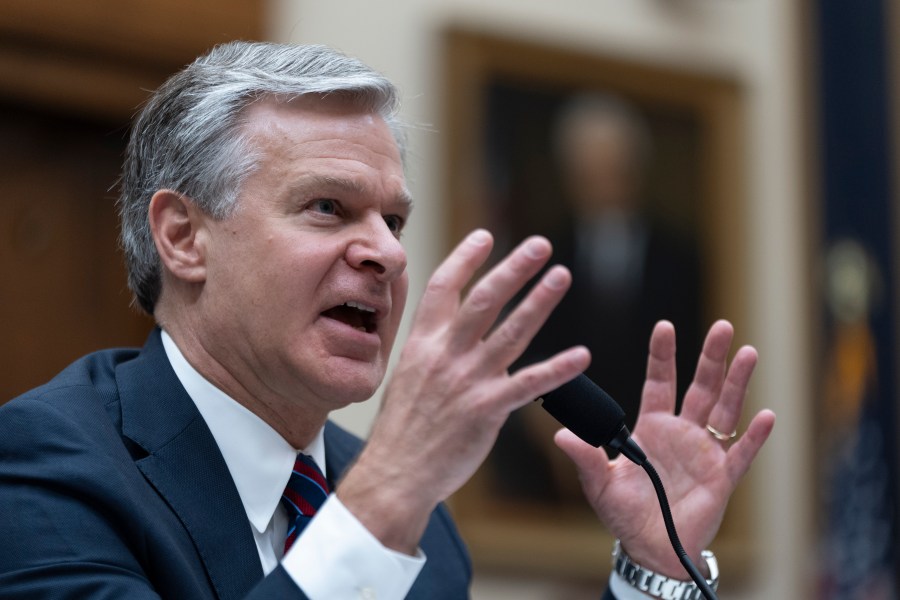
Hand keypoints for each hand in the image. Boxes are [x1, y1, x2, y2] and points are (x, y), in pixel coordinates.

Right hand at [337, 230, 589, 552]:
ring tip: (561, 276)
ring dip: (539, 301)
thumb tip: (451, 327)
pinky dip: (557, 369)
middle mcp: (444, 354)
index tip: (486, 235)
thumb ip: (432, 349)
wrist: (396, 474)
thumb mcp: (406, 376)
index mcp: (422, 343)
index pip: (442, 287)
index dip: (465, 258)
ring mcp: (467, 380)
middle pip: (483, 299)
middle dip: (513, 268)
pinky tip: (581, 355)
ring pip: (510, 331)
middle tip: (540, 245)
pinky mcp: (487, 409)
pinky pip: (529, 384)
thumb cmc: (402, 429)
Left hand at [555, 320, 774, 576]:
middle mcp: (682, 433)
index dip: (662, 356)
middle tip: (722, 326)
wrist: (651, 549)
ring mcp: (704, 452)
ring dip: (737, 383)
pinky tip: (765, 415)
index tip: (664, 326)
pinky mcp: (722, 477)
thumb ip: (586, 457)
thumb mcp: (600, 484)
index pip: (659, 382)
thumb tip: (561, 436)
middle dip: (710, 357)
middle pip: (700, 387)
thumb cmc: (625, 514)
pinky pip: (741, 453)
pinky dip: (754, 436)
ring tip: (748, 353)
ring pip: (725, 410)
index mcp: (652, 428)